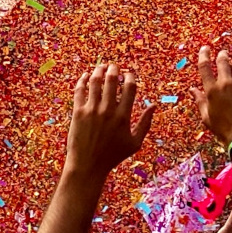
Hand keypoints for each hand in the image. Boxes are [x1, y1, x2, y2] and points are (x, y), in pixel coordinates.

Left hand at [62, 63, 155, 182]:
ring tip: (101, 67)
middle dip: (114, 69)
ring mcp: (92, 111)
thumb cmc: (112, 156)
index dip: (130, 77)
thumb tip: (154, 105)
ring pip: (95, 81)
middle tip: (114, 66)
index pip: (130, 88)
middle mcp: (108, 111)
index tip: (128, 74)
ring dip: (98, 70)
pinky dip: (82, 80)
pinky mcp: (78, 112)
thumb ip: (145, 123)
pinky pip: (79, 90)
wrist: (87, 166)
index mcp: (123, 117)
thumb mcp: (135, 143)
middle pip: (112, 81)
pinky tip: (85, 76)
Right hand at [194, 47, 231, 146]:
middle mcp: (226, 83)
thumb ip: (199, 100)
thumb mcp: (207, 117)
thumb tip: (192, 89)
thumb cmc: (223, 130)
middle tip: (222, 54)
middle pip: (223, 61)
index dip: (204, 54)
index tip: (205, 48)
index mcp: (212, 90)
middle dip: (222, 55)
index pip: (205, 66)